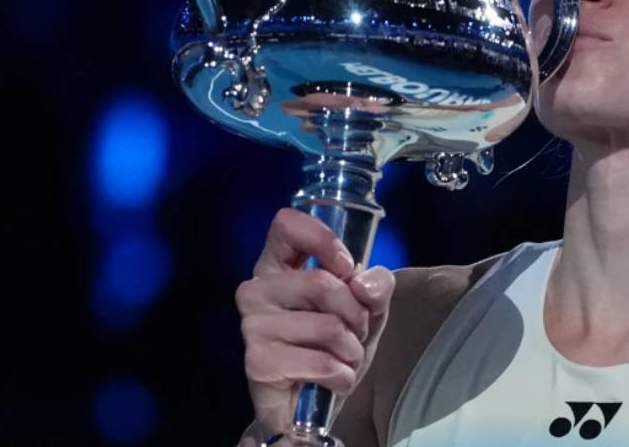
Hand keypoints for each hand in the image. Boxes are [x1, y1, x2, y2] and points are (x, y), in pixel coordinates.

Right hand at [235, 207, 395, 435]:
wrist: (311, 403)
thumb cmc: (334, 343)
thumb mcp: (367, 308)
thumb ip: (376, 286)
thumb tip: (363, 283)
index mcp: (277, 265)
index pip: (285, 225)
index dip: (323, 240)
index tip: (347, 267)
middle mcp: (256, 290)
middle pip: (322, 282)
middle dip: (356, 313)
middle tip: (356, 332)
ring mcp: (252, 326)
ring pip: (328, 326)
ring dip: (352, 349)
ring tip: (345, 358)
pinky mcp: (258, 364)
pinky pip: (321, 363)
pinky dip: (342, 375)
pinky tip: (334, 380)